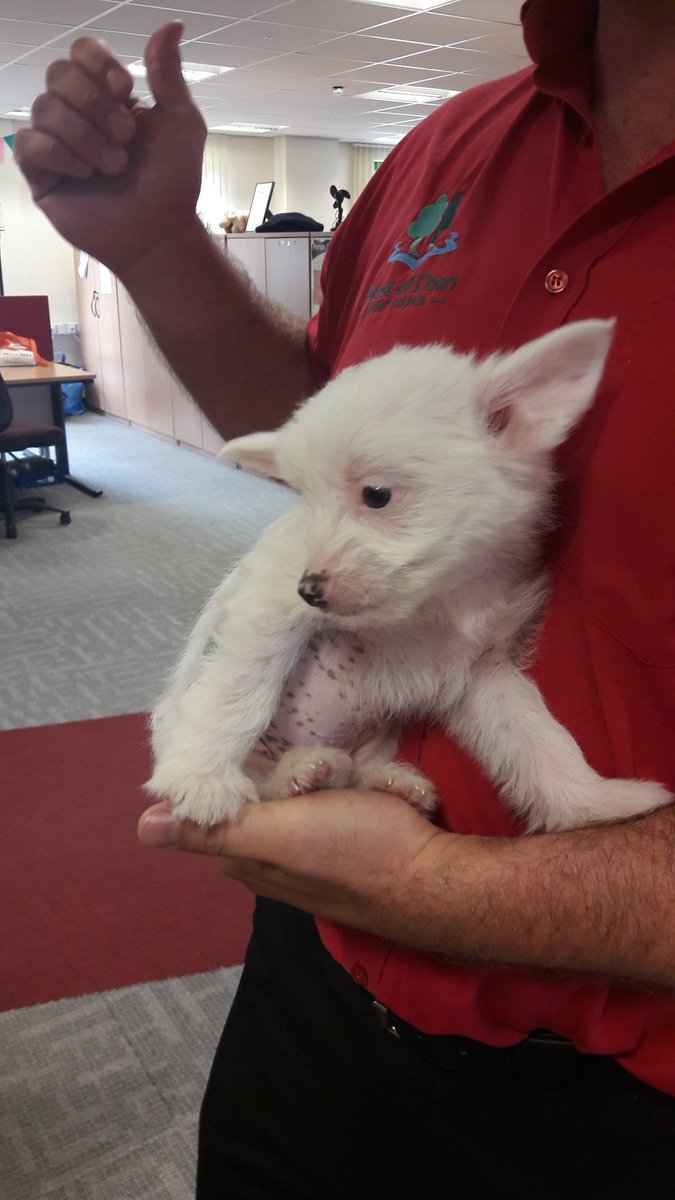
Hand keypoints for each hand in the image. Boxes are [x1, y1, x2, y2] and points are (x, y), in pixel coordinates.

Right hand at [14, 22, 205, 274]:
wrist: (159, 233)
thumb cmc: (172, 182)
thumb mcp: (181, 123)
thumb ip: (168, 74)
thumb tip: (172, 25)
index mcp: (107, 95)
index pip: (82, 52)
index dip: (99, 64)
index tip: (126, 91)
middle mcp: (77, 113)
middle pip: (59, 74)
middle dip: (95, 103)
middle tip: (126, 137)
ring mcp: (56, 143)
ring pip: (45, 108)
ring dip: (86, 136)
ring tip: (115, 166)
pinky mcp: (41, 175)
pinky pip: (30, 144)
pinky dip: (61, 155)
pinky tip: (86, 175)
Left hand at [138, 790, 444, 936]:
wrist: (434, 873)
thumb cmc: (353, 854)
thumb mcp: (279, 835)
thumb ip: (215, 828)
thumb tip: (143, 826)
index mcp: (242, 848)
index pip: (223, 787)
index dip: (251, 763)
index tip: (293, 767)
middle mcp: (271, 840)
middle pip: (270, 773)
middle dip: (309, 767)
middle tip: (335, 781)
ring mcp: (314, 828)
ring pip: (312, 771)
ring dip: (342, 772)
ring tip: (364, 789)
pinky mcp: (351, 817)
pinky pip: (348, 781)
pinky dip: (368, 782)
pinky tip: (384, 794)